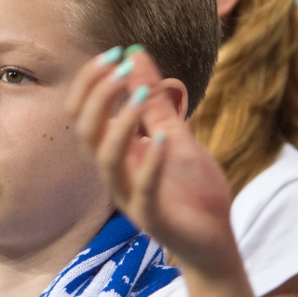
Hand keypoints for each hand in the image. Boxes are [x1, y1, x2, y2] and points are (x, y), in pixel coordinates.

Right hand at [70, 48, 239, 277]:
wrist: (213, 243)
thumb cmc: (192, 192)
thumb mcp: (175, 136)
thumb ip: (154, 103)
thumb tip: (136, 55)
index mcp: (118, 153)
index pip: (84, 114)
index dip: (90, 84)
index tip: (115, 53)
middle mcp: (117, 174)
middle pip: (87, 132)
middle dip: (99, 96)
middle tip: (122, 68)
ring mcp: (132, 197)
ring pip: (107, 160)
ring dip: (121, 123)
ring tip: (141, 93)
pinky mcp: (153, 220)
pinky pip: (143, 191)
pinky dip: (152, 164)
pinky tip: (164, 139)